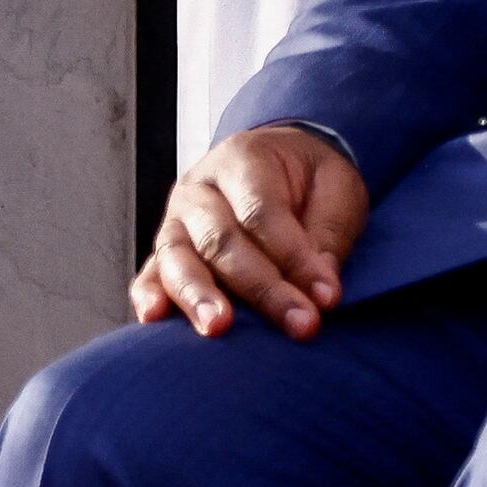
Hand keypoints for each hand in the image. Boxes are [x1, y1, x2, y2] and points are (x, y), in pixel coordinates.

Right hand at [133, 122, 367, 339]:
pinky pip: (151, 273)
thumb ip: (329, 234)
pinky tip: (154, 317)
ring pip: (178, 257)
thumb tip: (322, 291)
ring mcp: (176, 219)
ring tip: (218, 327)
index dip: (294, 256)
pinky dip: (149, 295)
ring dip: (198, 295)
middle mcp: (200, 187)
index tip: (327, 297)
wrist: (279, 161)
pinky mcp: (167, 251)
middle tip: (299, 324)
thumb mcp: (337, 189)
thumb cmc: (309, 179)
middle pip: (221, 239)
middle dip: (261, 287)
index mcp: (242, 159)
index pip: (261, 211)